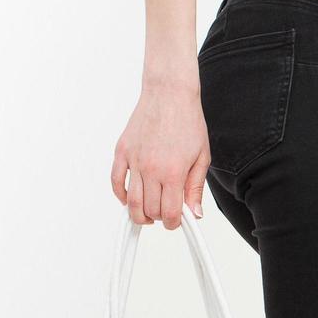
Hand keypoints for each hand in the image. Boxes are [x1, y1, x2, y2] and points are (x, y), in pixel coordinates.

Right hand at [110, 80, 209, 229]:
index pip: (171, 213)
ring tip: (147, 214)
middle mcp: (151, 169)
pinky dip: (120, 195)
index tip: (178, 222)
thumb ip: (196, 188)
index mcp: (173, 173)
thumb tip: (196, 213)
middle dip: (159, 218)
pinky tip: (128, 199)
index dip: (175, 223)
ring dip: (139, 214)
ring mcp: (134, 160)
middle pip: (150, 210)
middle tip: (165, 215)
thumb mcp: (202, 158)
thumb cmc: (188, 122)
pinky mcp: (122, 151)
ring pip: (131, 201)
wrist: (169, 94)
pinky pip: (116, 180)